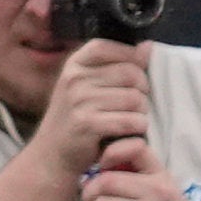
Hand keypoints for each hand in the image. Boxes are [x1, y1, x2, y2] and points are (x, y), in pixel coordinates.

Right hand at [15, 38, 150, 200]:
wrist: (53, 155)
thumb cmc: (79, 118)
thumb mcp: (90, 87)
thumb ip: (118, 65)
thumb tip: (148, 46)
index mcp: (75, 65)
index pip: (109, 48)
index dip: (130, 60)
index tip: (130, 78)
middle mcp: (74, 79)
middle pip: (132, 74)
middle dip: (141, 91)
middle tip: (131, 106)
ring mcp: (79, 101)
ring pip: (136, 99)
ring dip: (140, 113)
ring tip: (127, 120)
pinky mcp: (88, 124)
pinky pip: (132, 121)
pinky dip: (136, 129)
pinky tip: (126, 133)